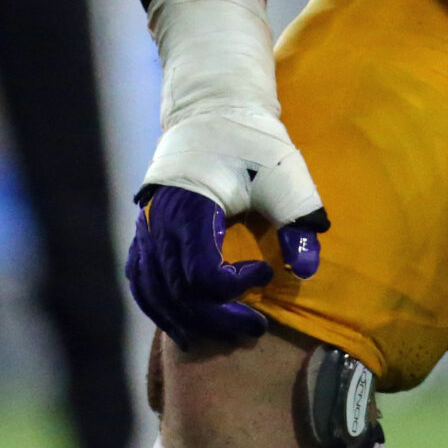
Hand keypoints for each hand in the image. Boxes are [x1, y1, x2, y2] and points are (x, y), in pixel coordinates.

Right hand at [128, 103, 327, 346]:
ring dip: (185, 321)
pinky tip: (180, 323)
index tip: (265, 273)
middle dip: (216, 319)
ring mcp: (147, 228)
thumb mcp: (285, 177)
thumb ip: (296, 222)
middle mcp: (160, 222)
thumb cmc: (251, 142)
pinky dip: (157, 307)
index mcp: (191, 207)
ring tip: (218, 338)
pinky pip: (141, 280)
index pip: (201, 273)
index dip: (234, 288)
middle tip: (254, 329)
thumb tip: (307, 270)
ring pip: (154, 292)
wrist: (213, 109)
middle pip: (178, 292)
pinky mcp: (144, 231)